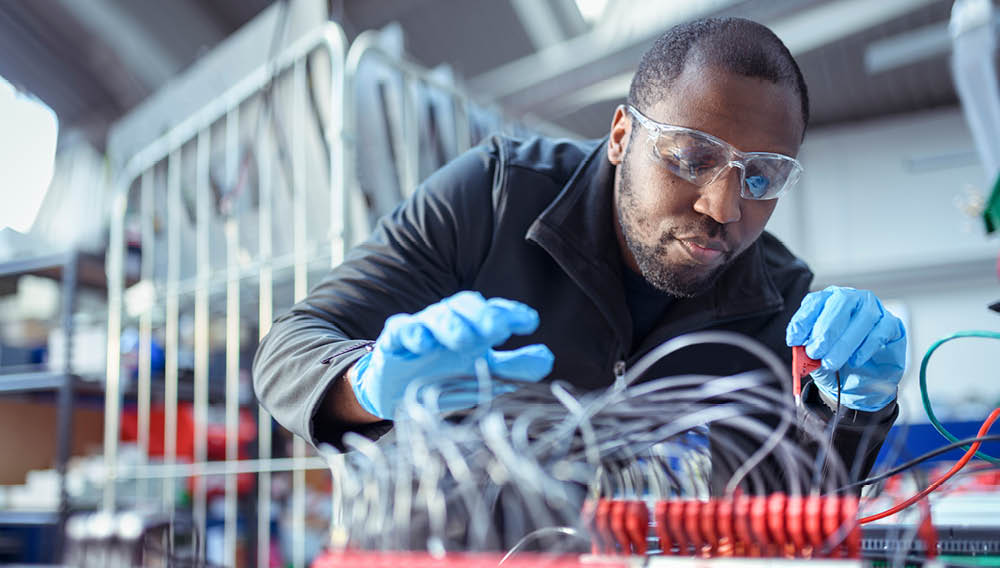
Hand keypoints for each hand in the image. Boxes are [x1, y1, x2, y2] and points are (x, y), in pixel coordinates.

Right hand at [349, 291, 554, 418]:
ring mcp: (422, 328)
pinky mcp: (395, 340)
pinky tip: (423, 344)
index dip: (512, 313)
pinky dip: (413, 334)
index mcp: (474, 327)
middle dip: (484, 316)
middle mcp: (450, 321)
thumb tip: (547, 359)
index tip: (531, 322)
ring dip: (452, 326)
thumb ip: (514, 367)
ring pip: (437, 316)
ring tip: (464, 342)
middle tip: (499, 330)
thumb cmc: (445, 374)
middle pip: (467, 306)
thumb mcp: (482, 374)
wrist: (397, 390)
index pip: (495, 311)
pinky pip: (403, 330)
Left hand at [786, 286, 905, 411]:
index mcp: (828, 301)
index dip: (803, 320)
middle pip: (840, 302)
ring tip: (831, 362)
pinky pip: (881, 330)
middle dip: (825, 329)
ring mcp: (874, 309)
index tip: (794, 340)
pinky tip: (854, 361)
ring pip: (863, 317)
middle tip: (814, 352)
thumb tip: (801, 352)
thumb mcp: (817, 360)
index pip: (814, 302)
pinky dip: (866, 347)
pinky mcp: (892, 324)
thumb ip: (808, 355)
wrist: (862, 380)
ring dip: (844, 342)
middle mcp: (851, 299)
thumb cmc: (836, 361)